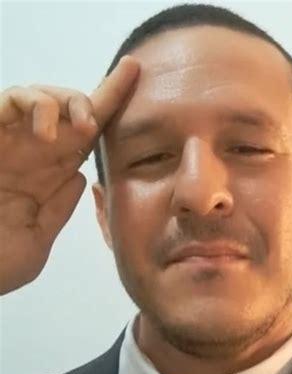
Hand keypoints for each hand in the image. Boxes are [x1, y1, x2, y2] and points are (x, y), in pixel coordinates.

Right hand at [0, 55, 139, 294]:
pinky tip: (44, 132)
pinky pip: (7, 102)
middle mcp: (32, 153)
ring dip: (63, 102)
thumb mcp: (37, 239)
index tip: (135, 71)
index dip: (112, 100)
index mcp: (51, 175)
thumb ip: (59, 208)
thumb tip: (80, 176)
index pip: (88, 133)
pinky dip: (31, 105)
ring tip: (78, 128)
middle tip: (92, 126)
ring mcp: (8, 142)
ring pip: (39, 96)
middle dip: (89, 101)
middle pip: (68, 107)